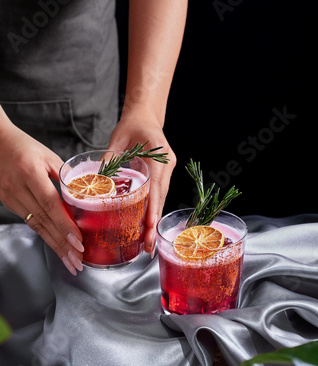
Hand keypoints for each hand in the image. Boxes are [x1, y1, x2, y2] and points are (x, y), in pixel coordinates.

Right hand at [0, 118, 83, 274]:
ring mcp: (10, 197)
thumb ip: (65, 176)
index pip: (50, 205)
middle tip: (78, 262)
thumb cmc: (23, 145)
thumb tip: (84, 195)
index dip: (65, 225)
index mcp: (30, 172)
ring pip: (36, 226)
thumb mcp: (47, 155)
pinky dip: (46, 235)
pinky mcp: (8, 203)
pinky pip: (30, 222)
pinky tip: (57, 246)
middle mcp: (18, 188)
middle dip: (63, 245)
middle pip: (44, 222)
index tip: (78, 242)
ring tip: (70, 261)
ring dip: (55, 245)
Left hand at [107, 115, 175, 253]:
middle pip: (161, 199)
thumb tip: (97, 180)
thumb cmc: (133, 124)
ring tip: (148, 243)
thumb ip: (109, 158)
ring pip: (161, 200)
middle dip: (154, 223)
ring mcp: (167, 172)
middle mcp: (167, 166)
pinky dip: (152, 211)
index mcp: (160, 156)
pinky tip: (146, 227)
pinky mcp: (162, 176)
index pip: (156, 186)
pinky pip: (158, 196)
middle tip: (148, 245)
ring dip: (154, 221)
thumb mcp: (118, 138)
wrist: (145, 115)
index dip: (153, 207)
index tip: (149, 224)